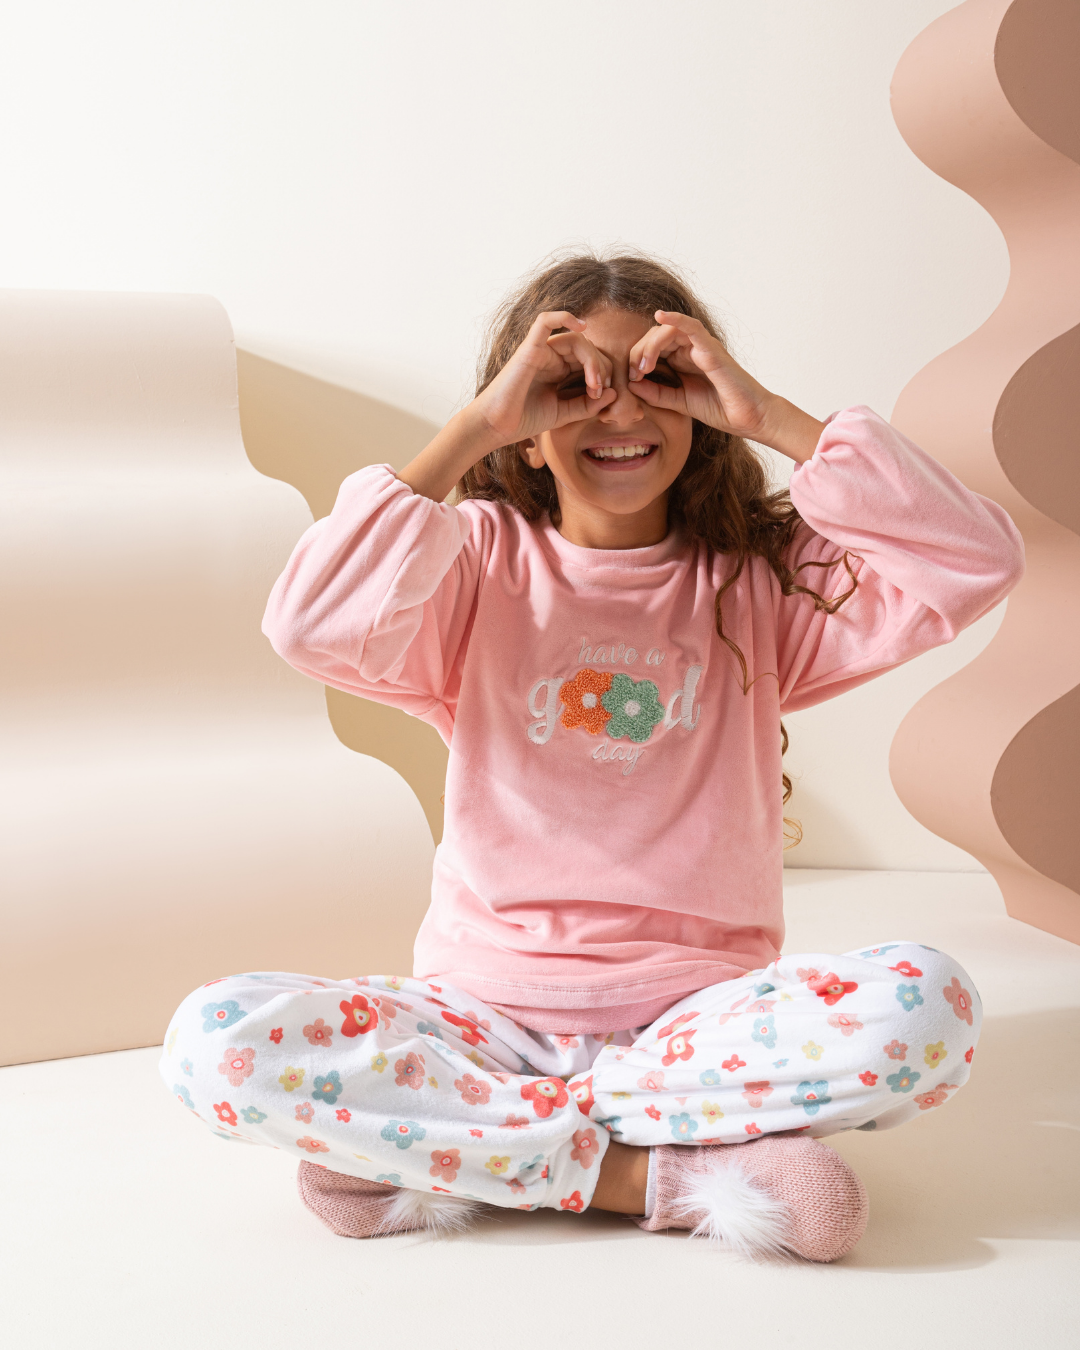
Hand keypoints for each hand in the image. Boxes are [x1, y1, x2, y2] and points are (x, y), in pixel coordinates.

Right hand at [397, 311, 617, 500]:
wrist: (496, 428)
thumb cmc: (524, 420)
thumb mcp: (564, 415)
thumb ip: (587, 405)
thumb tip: (612, 392)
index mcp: (558, 371)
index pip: (590, 360)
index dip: (603, 375)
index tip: (601, 397)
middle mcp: (550, 357)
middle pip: (587, 348)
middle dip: (601, 367)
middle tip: (598, 391)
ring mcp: (540, 351)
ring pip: (575, 339)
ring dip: (592, 358)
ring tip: (595, 381)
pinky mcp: (529, 349)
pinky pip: (545, 321)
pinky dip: (563, 316)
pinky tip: (582, 325)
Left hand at [627, 311, 774, 438]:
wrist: (749, 418)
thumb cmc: (720, 409)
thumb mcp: (679, 402)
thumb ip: (657, 394)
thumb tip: (632, 384)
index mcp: (682, 360)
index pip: (652, 347)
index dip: (637, 359)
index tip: (632, 379)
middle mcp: (690, 349)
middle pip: (656, 336)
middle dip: (639, 352)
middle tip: (635, 373)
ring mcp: (701, 346)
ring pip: (668, 331)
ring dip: (650, 345)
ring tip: (644, 365)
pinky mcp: (711, 348)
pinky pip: (692, 326)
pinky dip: (676, 318)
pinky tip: (661, 315)